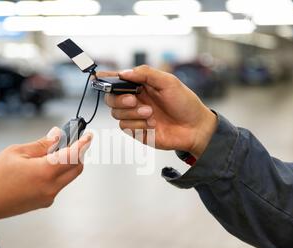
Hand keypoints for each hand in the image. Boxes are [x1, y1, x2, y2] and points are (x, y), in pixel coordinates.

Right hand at [0, 127, 91, 220]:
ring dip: (67, 163)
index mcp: (45, 172)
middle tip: (71, 140)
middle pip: (76, 168)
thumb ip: (41, 144)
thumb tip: (58, 135)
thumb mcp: (16, 152)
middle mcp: (51, 187)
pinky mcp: (43, 203)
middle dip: (78, 153)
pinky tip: (43, 165)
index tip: (88, 135)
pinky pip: (57, 185)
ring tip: (53, 150)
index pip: (74, 155)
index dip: (83, 143)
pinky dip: (57, 173)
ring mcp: (48, 197)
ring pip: (68, 177)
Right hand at [101, 65, 217, 158]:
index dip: (105, 79)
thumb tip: (124, 72)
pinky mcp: (137, 131)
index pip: (117, 80)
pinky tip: (153, 125)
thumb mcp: (168, 82)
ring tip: (151, 114)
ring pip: (116, 114)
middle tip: (134, 100)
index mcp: (141, 85)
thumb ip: (146, 74)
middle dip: (119, 99)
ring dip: (133, 114)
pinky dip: (138, 125)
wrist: (195, 128)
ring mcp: (135, 116)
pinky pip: (125, 127)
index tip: (98, 78)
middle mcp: (135, 100)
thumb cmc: (185, 103)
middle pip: (110, 98)